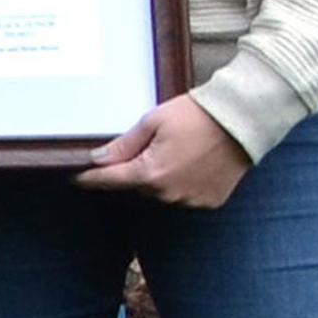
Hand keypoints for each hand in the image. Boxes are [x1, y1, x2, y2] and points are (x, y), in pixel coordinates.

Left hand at [75, 95, 250, 207]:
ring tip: (174, 148)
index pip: (111, 180)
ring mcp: (191, 200)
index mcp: (151, 174)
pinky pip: (184, 194)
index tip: (76, 177)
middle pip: (138, 184)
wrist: (240, 121)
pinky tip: (190, 161)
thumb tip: (99, 159)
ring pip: (161, 191)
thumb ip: (124, 145)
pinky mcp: (210, 201)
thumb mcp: (152, 122)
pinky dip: (181, 181)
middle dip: (134, 168)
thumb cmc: (194, 116)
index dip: (91, 178)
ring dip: (159, 176)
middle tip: (146, 144)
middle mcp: (170, 194)